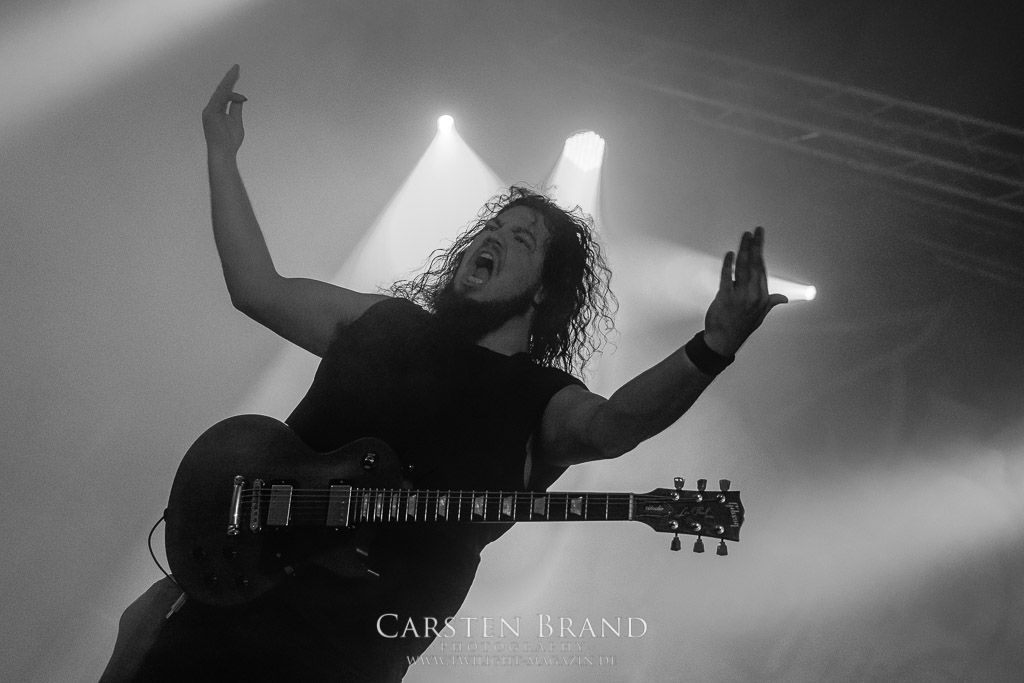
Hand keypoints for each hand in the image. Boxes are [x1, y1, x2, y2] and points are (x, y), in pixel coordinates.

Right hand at [202, 64, 246, 156]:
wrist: (224, 153)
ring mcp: (209, 111)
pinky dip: (230, 96)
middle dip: (229, 78)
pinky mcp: (210, 114)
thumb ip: (236, 108)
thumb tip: (240, 98)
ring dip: (229, 81)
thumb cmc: (230, 141)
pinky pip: (220, 100)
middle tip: (236, 67)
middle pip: (221, 90)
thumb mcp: (236, 121)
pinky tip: (240, 95)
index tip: (237, 73)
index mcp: (216, 110)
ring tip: (236, 71)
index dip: (231, 83)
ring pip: (220, 92)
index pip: (224, 93)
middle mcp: (211, 108)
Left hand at [703, 226, 787, 355]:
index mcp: (763, 296)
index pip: (762, 269)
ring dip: (744, 250)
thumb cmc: (741, 327)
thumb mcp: (760, 316)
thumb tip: (784, 299)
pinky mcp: (726, 298)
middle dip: (755, 245)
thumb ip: (771, 303)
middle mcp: (754, 295)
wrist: (724, 341)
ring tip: (745, 236)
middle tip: (755, 230)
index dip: (760, 252)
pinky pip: (727, 277)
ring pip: (743, 268)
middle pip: (755, 265)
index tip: (759, 238)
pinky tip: (730, 254)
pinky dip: (729, 265)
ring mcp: (740, 297)